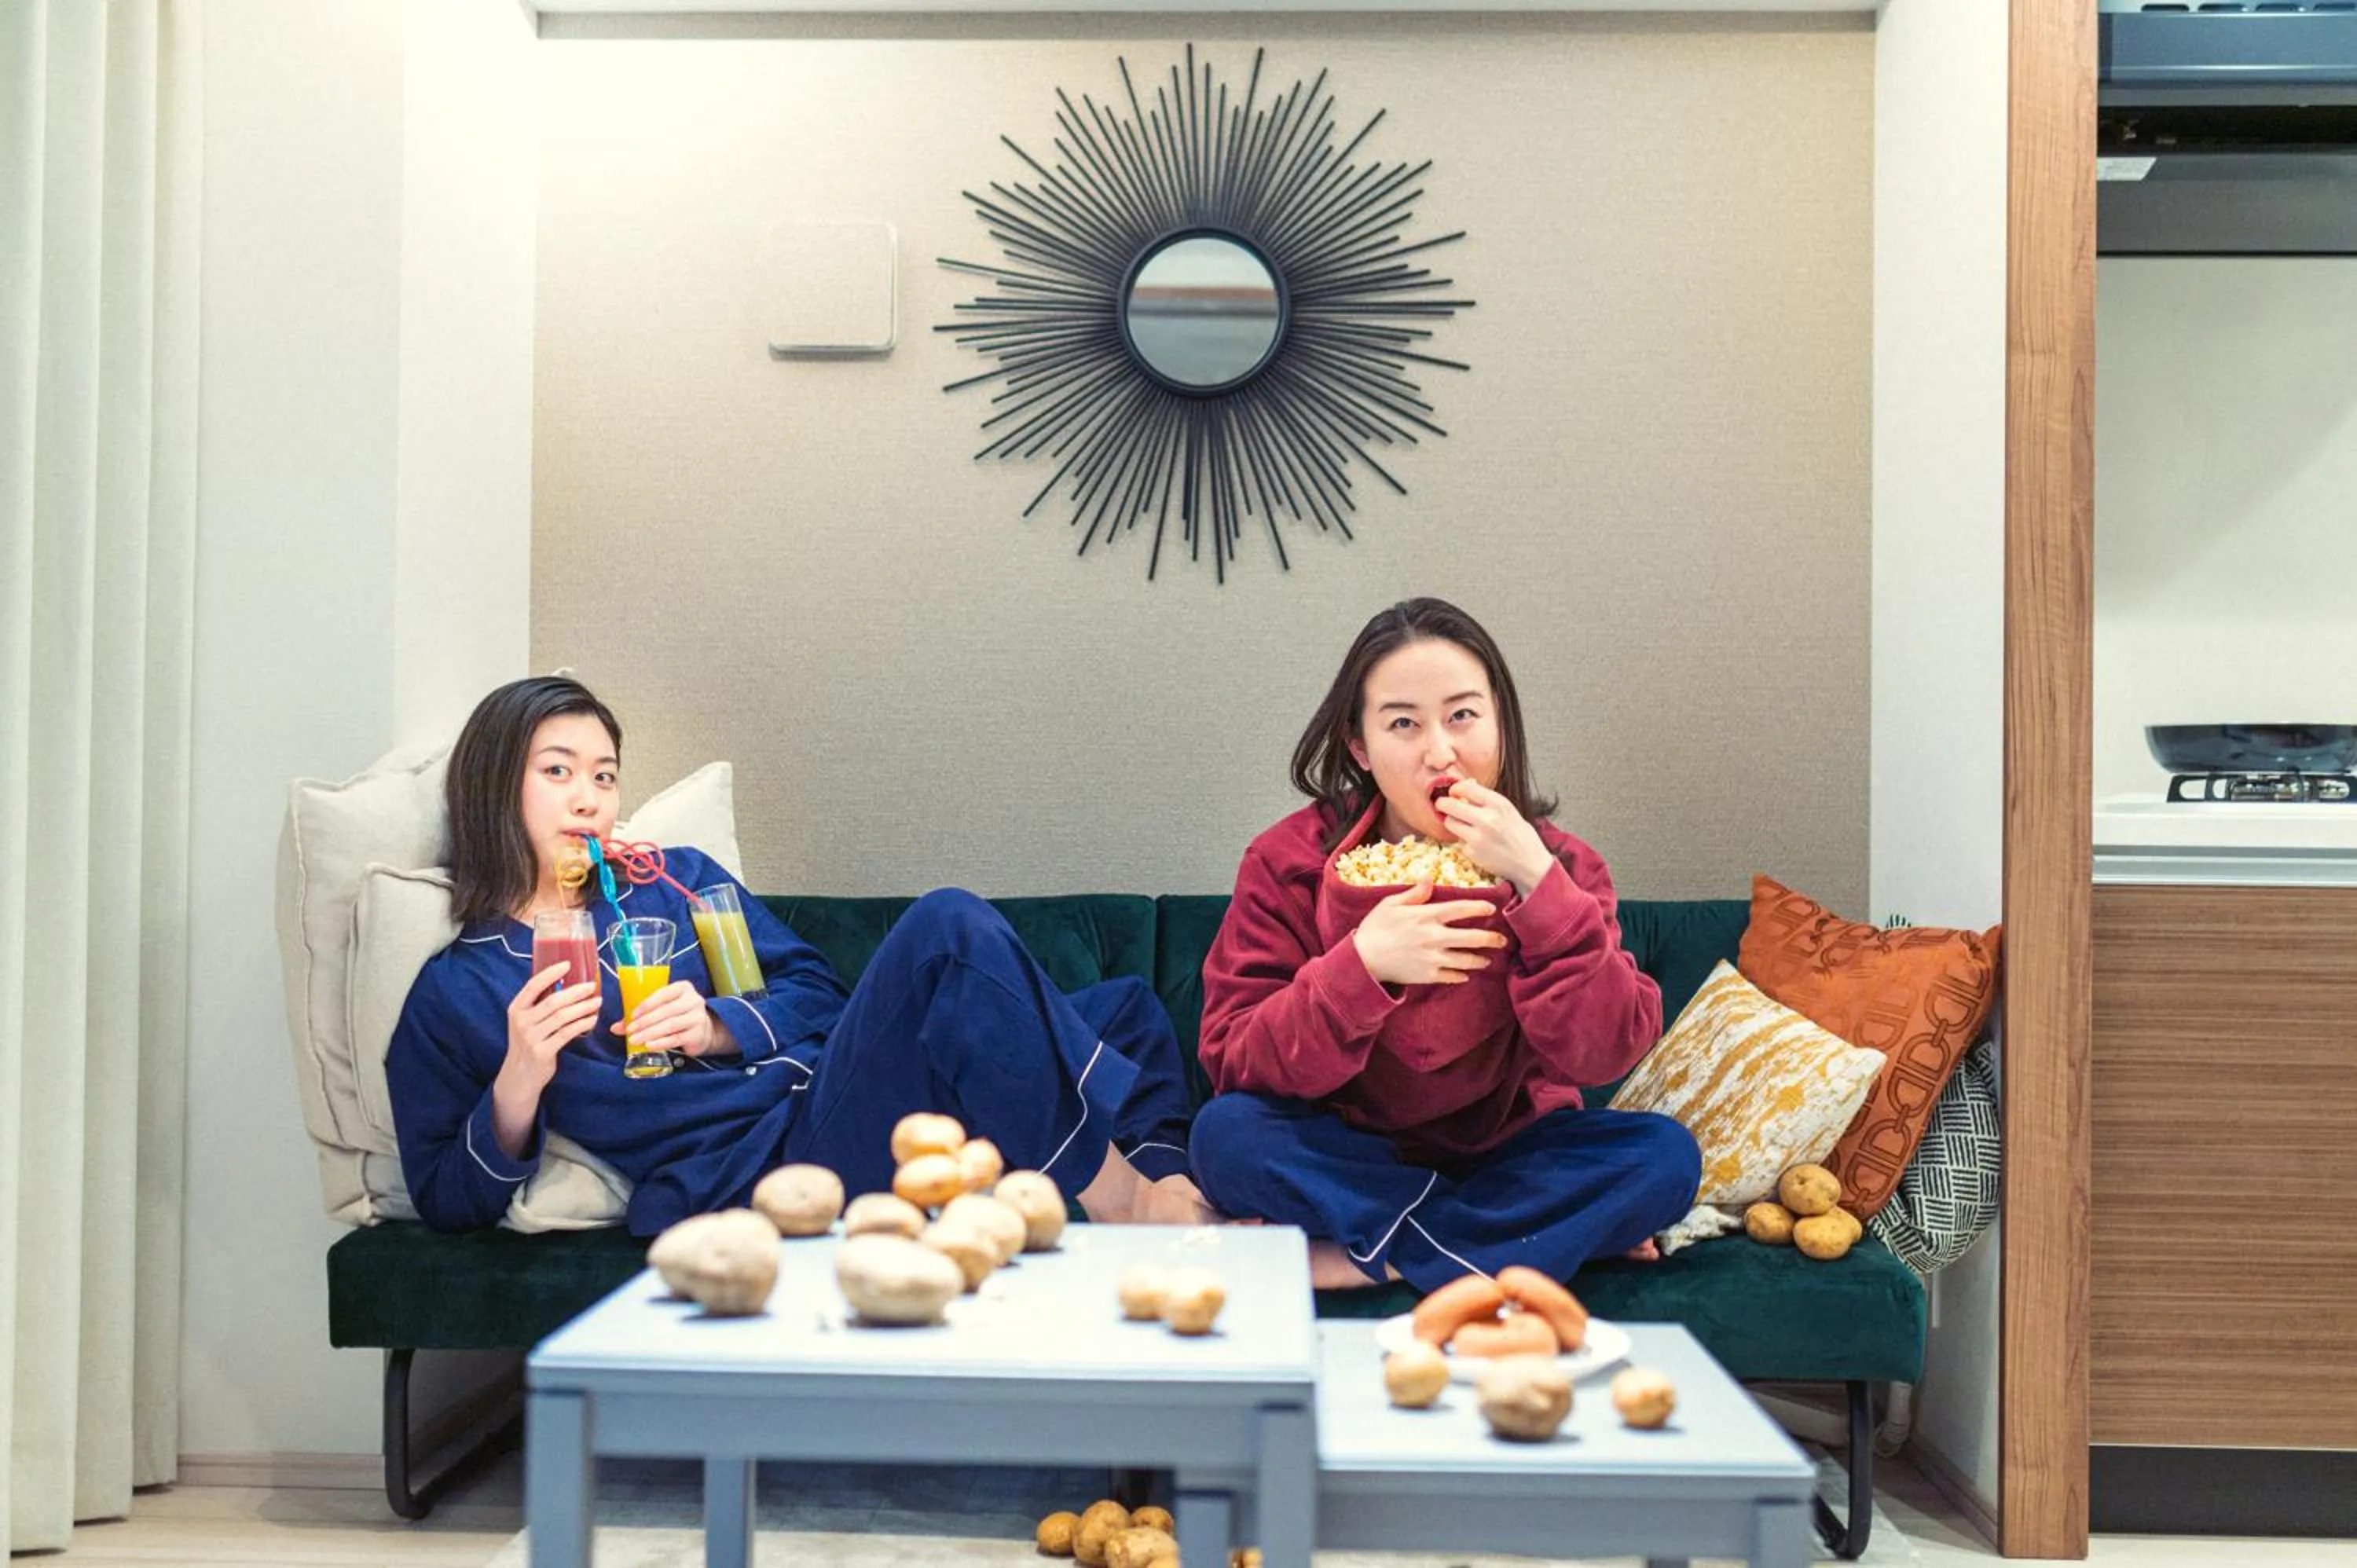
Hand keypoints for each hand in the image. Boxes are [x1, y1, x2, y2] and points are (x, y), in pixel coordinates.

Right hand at [504, 963, 603, 1084]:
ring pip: (562, 1017)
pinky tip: (592, 1018)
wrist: (519, 1075)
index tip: (568, 964)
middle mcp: (522, 1021)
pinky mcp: (542, 1051)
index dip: (551, 973)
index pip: (533, 985)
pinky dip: (582, 1024)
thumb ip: (539, 1005)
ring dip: (583, 1007)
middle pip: (553, 1001)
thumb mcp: (526, 1022)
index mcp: (516, 1009)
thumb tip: (567, 984)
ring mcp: (531, 1037)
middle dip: (576, 992)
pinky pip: (567, 1033)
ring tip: (597, 1001)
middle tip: (592, 985)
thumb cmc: (528, 1043)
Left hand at [612, 980, 728, 1057]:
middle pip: (666, 1011)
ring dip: (650, 1033)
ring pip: (670, 1025)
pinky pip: (676, 1038)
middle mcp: (693, 1000)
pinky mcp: (698, 1034)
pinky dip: (661, 1043)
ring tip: (635, 1040)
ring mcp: (697, 1017)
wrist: (703, 1030)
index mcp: (683, 988)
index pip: (663, 994)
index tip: (632, 1016)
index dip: (647, 1004)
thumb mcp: (661, 1009)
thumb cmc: (677, 1015)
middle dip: (645, 1022)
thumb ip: (640, 1016)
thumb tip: (614, 1028)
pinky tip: (649, 1046)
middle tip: (630, 1031)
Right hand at [1351, 879, 1509, 987]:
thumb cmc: (1375, 927)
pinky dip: (1461, 976)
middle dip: (1491, 939)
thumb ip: (1414, 893)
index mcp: (1427, 916)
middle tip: (1502, 940)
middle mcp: (1434, 937)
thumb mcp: (1391, 904)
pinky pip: (1452, 977)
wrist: (1363, 959)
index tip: (1491, 909)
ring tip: (1487, 960)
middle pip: (1472, 938)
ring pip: (1466, 960)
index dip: (1479, 908)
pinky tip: (1465, 974)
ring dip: (1480, 960)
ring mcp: (1433, 958)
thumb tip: (1429, 879)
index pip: (1461, 909)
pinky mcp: (1428, 975)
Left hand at [1434, 780, 1554, 897]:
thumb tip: (1463, 792)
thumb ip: (1487, 801)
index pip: (1465, 788)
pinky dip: (1464, 841)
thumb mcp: (1508, 811)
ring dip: (1452, 822)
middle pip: (1449, 805)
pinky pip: (1458, 841)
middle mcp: (1486, 819)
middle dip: (1443, 804)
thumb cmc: (1521, 836)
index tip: (1453, 793)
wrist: (1530, 864)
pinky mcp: (1472, 853)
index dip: (1455, 789)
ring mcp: (1477, 837)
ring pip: (1449, 822)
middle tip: (1442, 805)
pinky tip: (1477, 844)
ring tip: (1463, 825)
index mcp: (1498, 804)